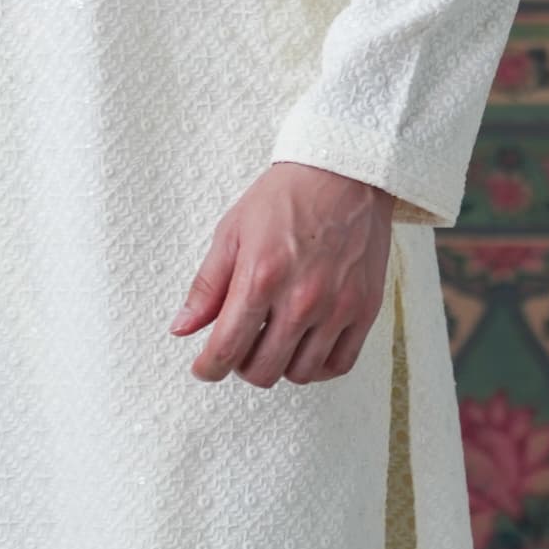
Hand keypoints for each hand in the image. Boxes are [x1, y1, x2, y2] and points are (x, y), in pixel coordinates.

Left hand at [170, 161, 396, 386]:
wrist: (343, 174)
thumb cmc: (287, 198)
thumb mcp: (232, 232)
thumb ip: (207, 286)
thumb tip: (183, 328)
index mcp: (261, 276)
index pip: (227, 348)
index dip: (208, 368)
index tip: (204, 368)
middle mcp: (301, 298)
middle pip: (262, 370)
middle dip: (240, 366)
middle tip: (239, 348)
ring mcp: (337, 307)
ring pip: (299, 373)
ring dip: (279, 366)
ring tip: (273, 343)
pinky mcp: (365, 309)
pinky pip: (339, 364)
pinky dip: (318, 367)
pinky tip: (305, 348)